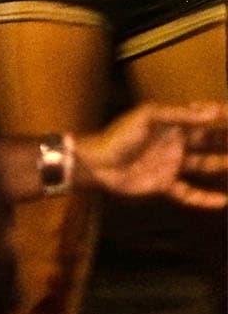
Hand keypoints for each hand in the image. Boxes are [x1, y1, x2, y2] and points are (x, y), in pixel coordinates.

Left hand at [78, 102, 227, 207]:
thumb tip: (212, 111)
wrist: (97, 163)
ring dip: (222, 165)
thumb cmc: (120, 136)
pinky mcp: (164, 184)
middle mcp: (175, 143)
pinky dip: (205, 199)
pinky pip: (189, 192)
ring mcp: (171, 164)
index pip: (202, 117)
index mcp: (171, 124)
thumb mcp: (148, 117)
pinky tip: (223, 202)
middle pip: (208, 141)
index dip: (220, 114)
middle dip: (226, 139)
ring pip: (204, 165)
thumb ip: (180, 115)